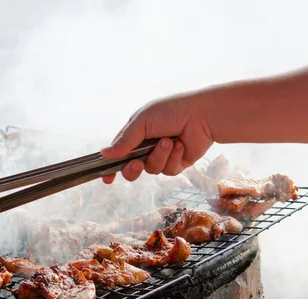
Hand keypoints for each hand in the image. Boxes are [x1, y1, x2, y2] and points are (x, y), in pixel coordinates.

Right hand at [100, 94, 214, 182]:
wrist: (203, 115)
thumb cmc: (172, 111)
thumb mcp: (142, 122)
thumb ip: (124, 141)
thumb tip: (104, 154)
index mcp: (136, 134)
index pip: (118, 154)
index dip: (111, 167)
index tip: (107, 178)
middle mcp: (147, 146)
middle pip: (132, 168)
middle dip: (133, 168)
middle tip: (137, 163)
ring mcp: (162, 156)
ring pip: (151, 170)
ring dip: (159, 157)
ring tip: (169, 142)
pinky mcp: (177, 163)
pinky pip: (168, 171)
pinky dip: (173, 159)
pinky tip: (180, 145)